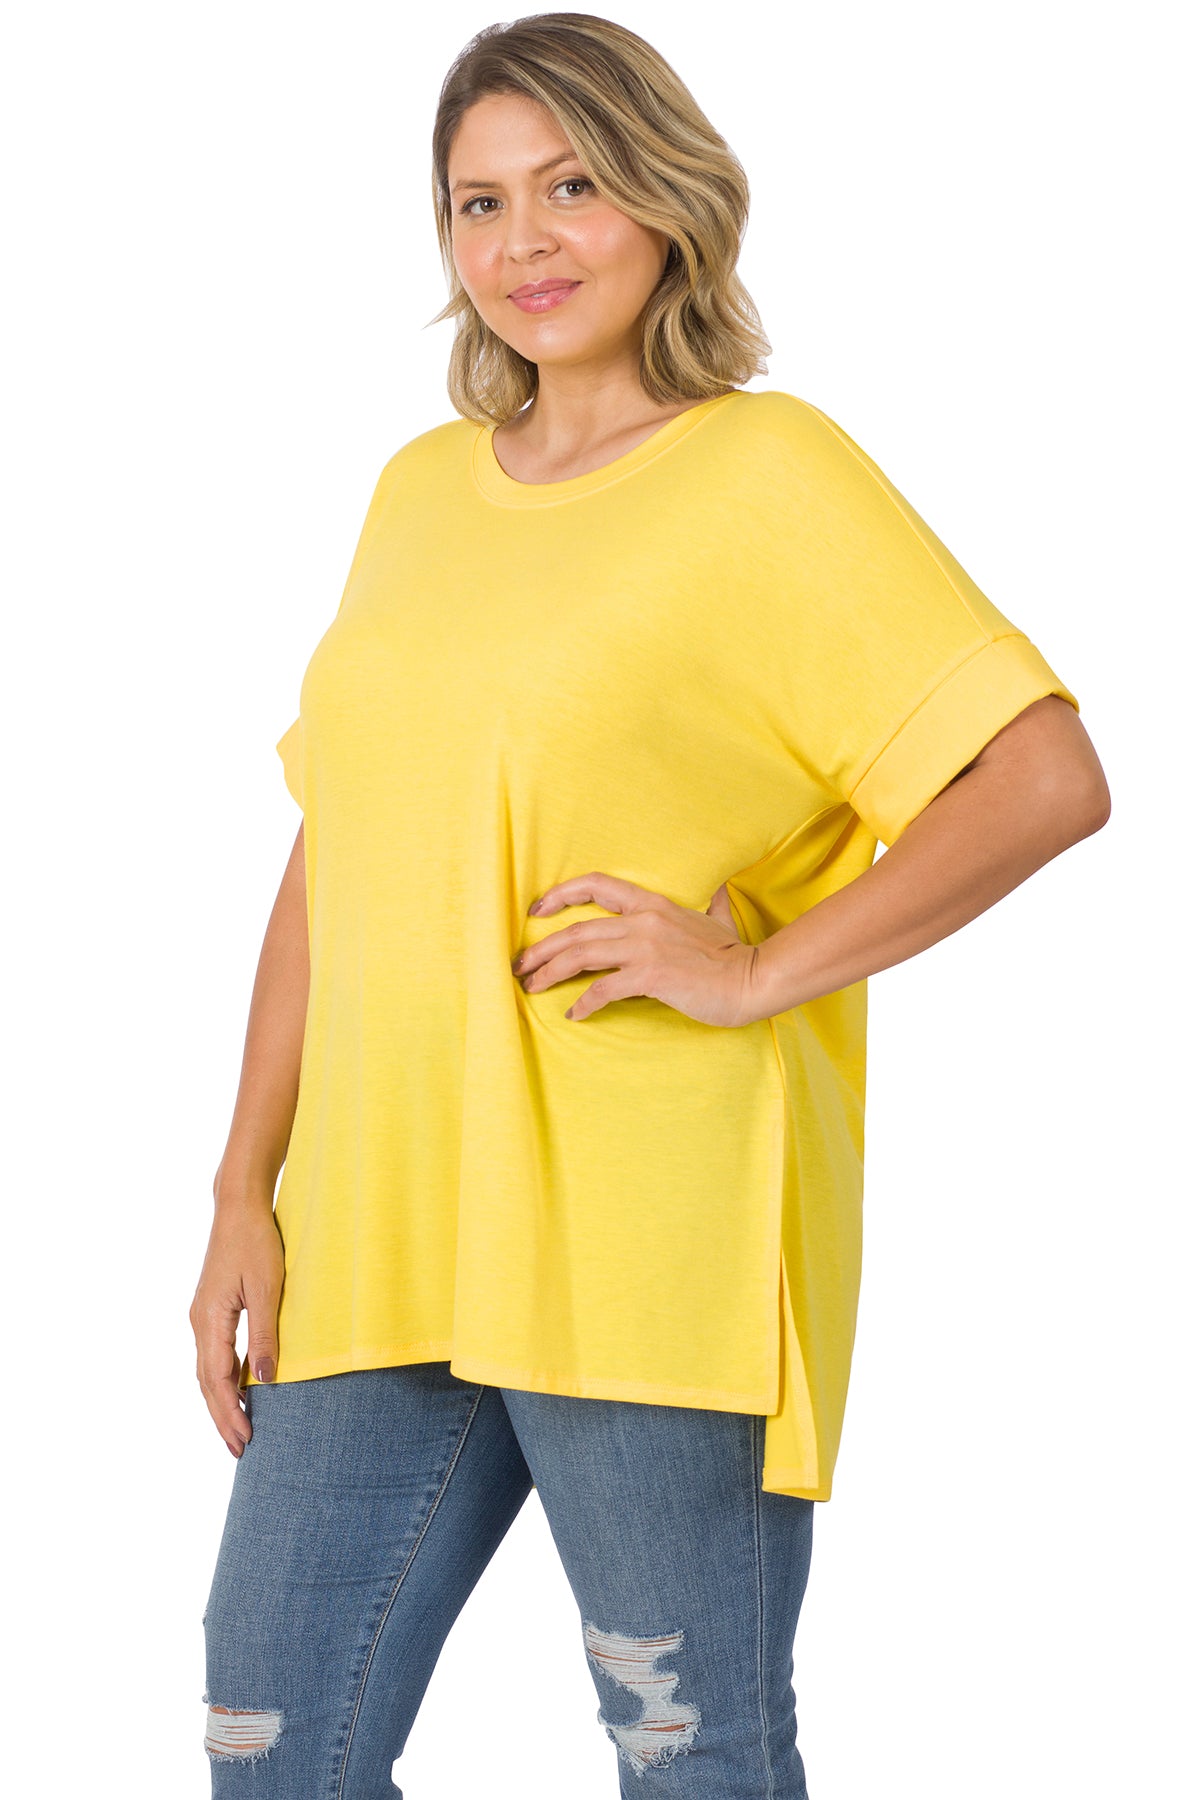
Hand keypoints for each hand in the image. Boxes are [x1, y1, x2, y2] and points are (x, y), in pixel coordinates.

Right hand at [190, 1203, 283, 1457]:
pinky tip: (239, 1390)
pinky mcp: (211, 1309)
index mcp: (209, 1320)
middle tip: (240, 1449)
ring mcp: (202, 1316)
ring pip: (207, 1371)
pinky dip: (223, 1379)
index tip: (244, 1440)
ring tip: (239, 1429)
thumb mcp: (269, 1288)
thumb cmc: (256, 1241)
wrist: (238, 1207)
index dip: (229, 1413)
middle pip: (207, 1382)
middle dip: (222, 1417)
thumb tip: (265, 1381)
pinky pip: (214, 1354)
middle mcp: (199, 1322)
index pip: (217, 1380)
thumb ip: (266, 1336)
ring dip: (221, 1401)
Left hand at [512, 871, 761, 1027]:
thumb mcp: (717, 918)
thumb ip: (709, 904)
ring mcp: (645, 947)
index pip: (597, 886)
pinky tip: (573, 1014)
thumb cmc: (733, 955)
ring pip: (581, 955)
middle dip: (541, 948)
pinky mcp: (650, 976)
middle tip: (520, 965)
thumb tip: (717, 890)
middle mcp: (643, 920)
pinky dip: (584, 1002)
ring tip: (531, 986)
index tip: (536, 910)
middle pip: (576, 929)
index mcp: (652, 903)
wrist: (752, 979)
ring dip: (549, 972)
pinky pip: (603, 989)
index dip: (561, 895)